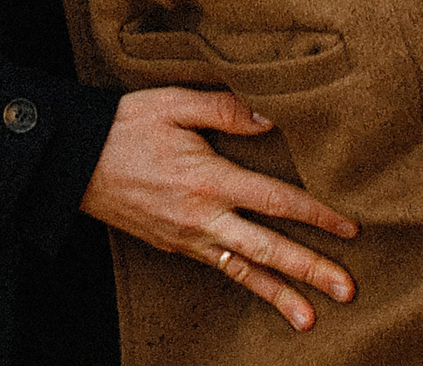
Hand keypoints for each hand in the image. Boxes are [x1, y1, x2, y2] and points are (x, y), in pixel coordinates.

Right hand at [79, 87, 358, 331]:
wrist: (72, 162)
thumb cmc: (123, 125)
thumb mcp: (172, 103)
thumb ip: (225, 110)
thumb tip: (272, 118)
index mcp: (208, 179)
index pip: (275, 200)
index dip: (316, 215)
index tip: (350, 227)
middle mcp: (202, 217)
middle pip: (267, 249)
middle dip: (310, 270)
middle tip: (348, 290)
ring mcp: (188, 237)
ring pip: (244, 271)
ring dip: (280, 296)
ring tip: (311, 319)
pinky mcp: (175, 247)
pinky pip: (221, 269)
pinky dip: (247, 284)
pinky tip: (269, 297)